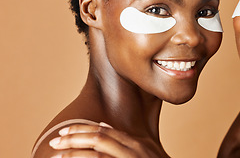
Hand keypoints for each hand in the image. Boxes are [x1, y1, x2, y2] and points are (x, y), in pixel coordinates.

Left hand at [49, 122, 165, 157]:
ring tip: (60, 154)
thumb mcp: (144, 150)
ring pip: (98, 153)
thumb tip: (103, 125)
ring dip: (76, 153)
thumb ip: (125, 140)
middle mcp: (134, 150)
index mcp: (136, 143)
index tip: (64, 131)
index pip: (104, 131)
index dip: (82, 129)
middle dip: (74, 138)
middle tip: (55, 141)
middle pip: (99, 139)